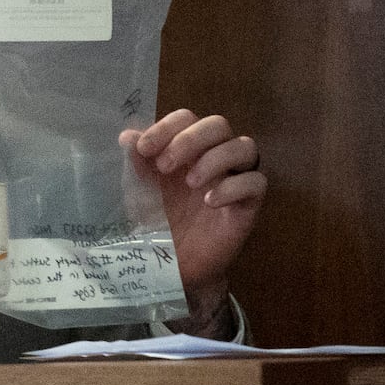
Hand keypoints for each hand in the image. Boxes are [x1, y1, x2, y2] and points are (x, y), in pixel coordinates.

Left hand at [120, 110, 265, 325]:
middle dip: (190, 139)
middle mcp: (214, 157)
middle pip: (218, 125)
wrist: (172, 266)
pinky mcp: (249, 205)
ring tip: (190, 183)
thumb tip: (127, 135)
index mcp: (187, 148)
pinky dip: (233, 187)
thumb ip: (135, 163)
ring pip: (245, 147)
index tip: (143, 148)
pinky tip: (210, 201)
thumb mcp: (140, 192)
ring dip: (215, 158)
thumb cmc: (158, 223)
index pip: (186, 118)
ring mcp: (234, 178)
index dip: (167, 127)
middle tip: (165, 166)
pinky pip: (256, 183)